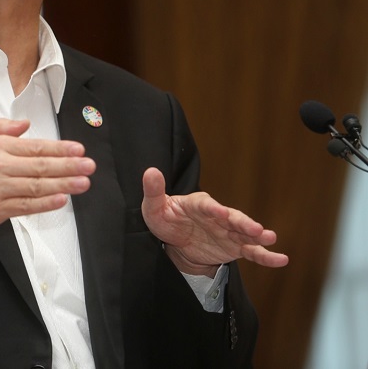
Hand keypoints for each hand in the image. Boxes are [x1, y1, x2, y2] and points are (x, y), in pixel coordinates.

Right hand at [0, 118, 95, 250]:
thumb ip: (0, 128)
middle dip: (68, 165)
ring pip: (36, 186)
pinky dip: (45, 203)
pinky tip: (61, 199)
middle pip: (40, 166)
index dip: (59, 148)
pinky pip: (26, 206)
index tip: (78, 149)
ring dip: (63, 184)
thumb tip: (25, 123)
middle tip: (89, 165)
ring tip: (83, 182)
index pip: (33, 146)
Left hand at [141, 167, 288, 275]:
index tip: (220, 213)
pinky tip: (281, 259)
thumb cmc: (165, 219)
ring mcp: (228, 231)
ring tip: (270, 238)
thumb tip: (150, 171)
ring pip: (246, 233)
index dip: (213, 209)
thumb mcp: (154, 207)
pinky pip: (252, 252)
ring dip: (258, 235)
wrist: (176, 240)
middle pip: (233, 218)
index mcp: (198, 204)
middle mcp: (218, 216)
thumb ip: (153, 191)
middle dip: (243, 222)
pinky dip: (266, 256)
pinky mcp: (234, 247)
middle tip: (255, 228)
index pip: (207, 206)